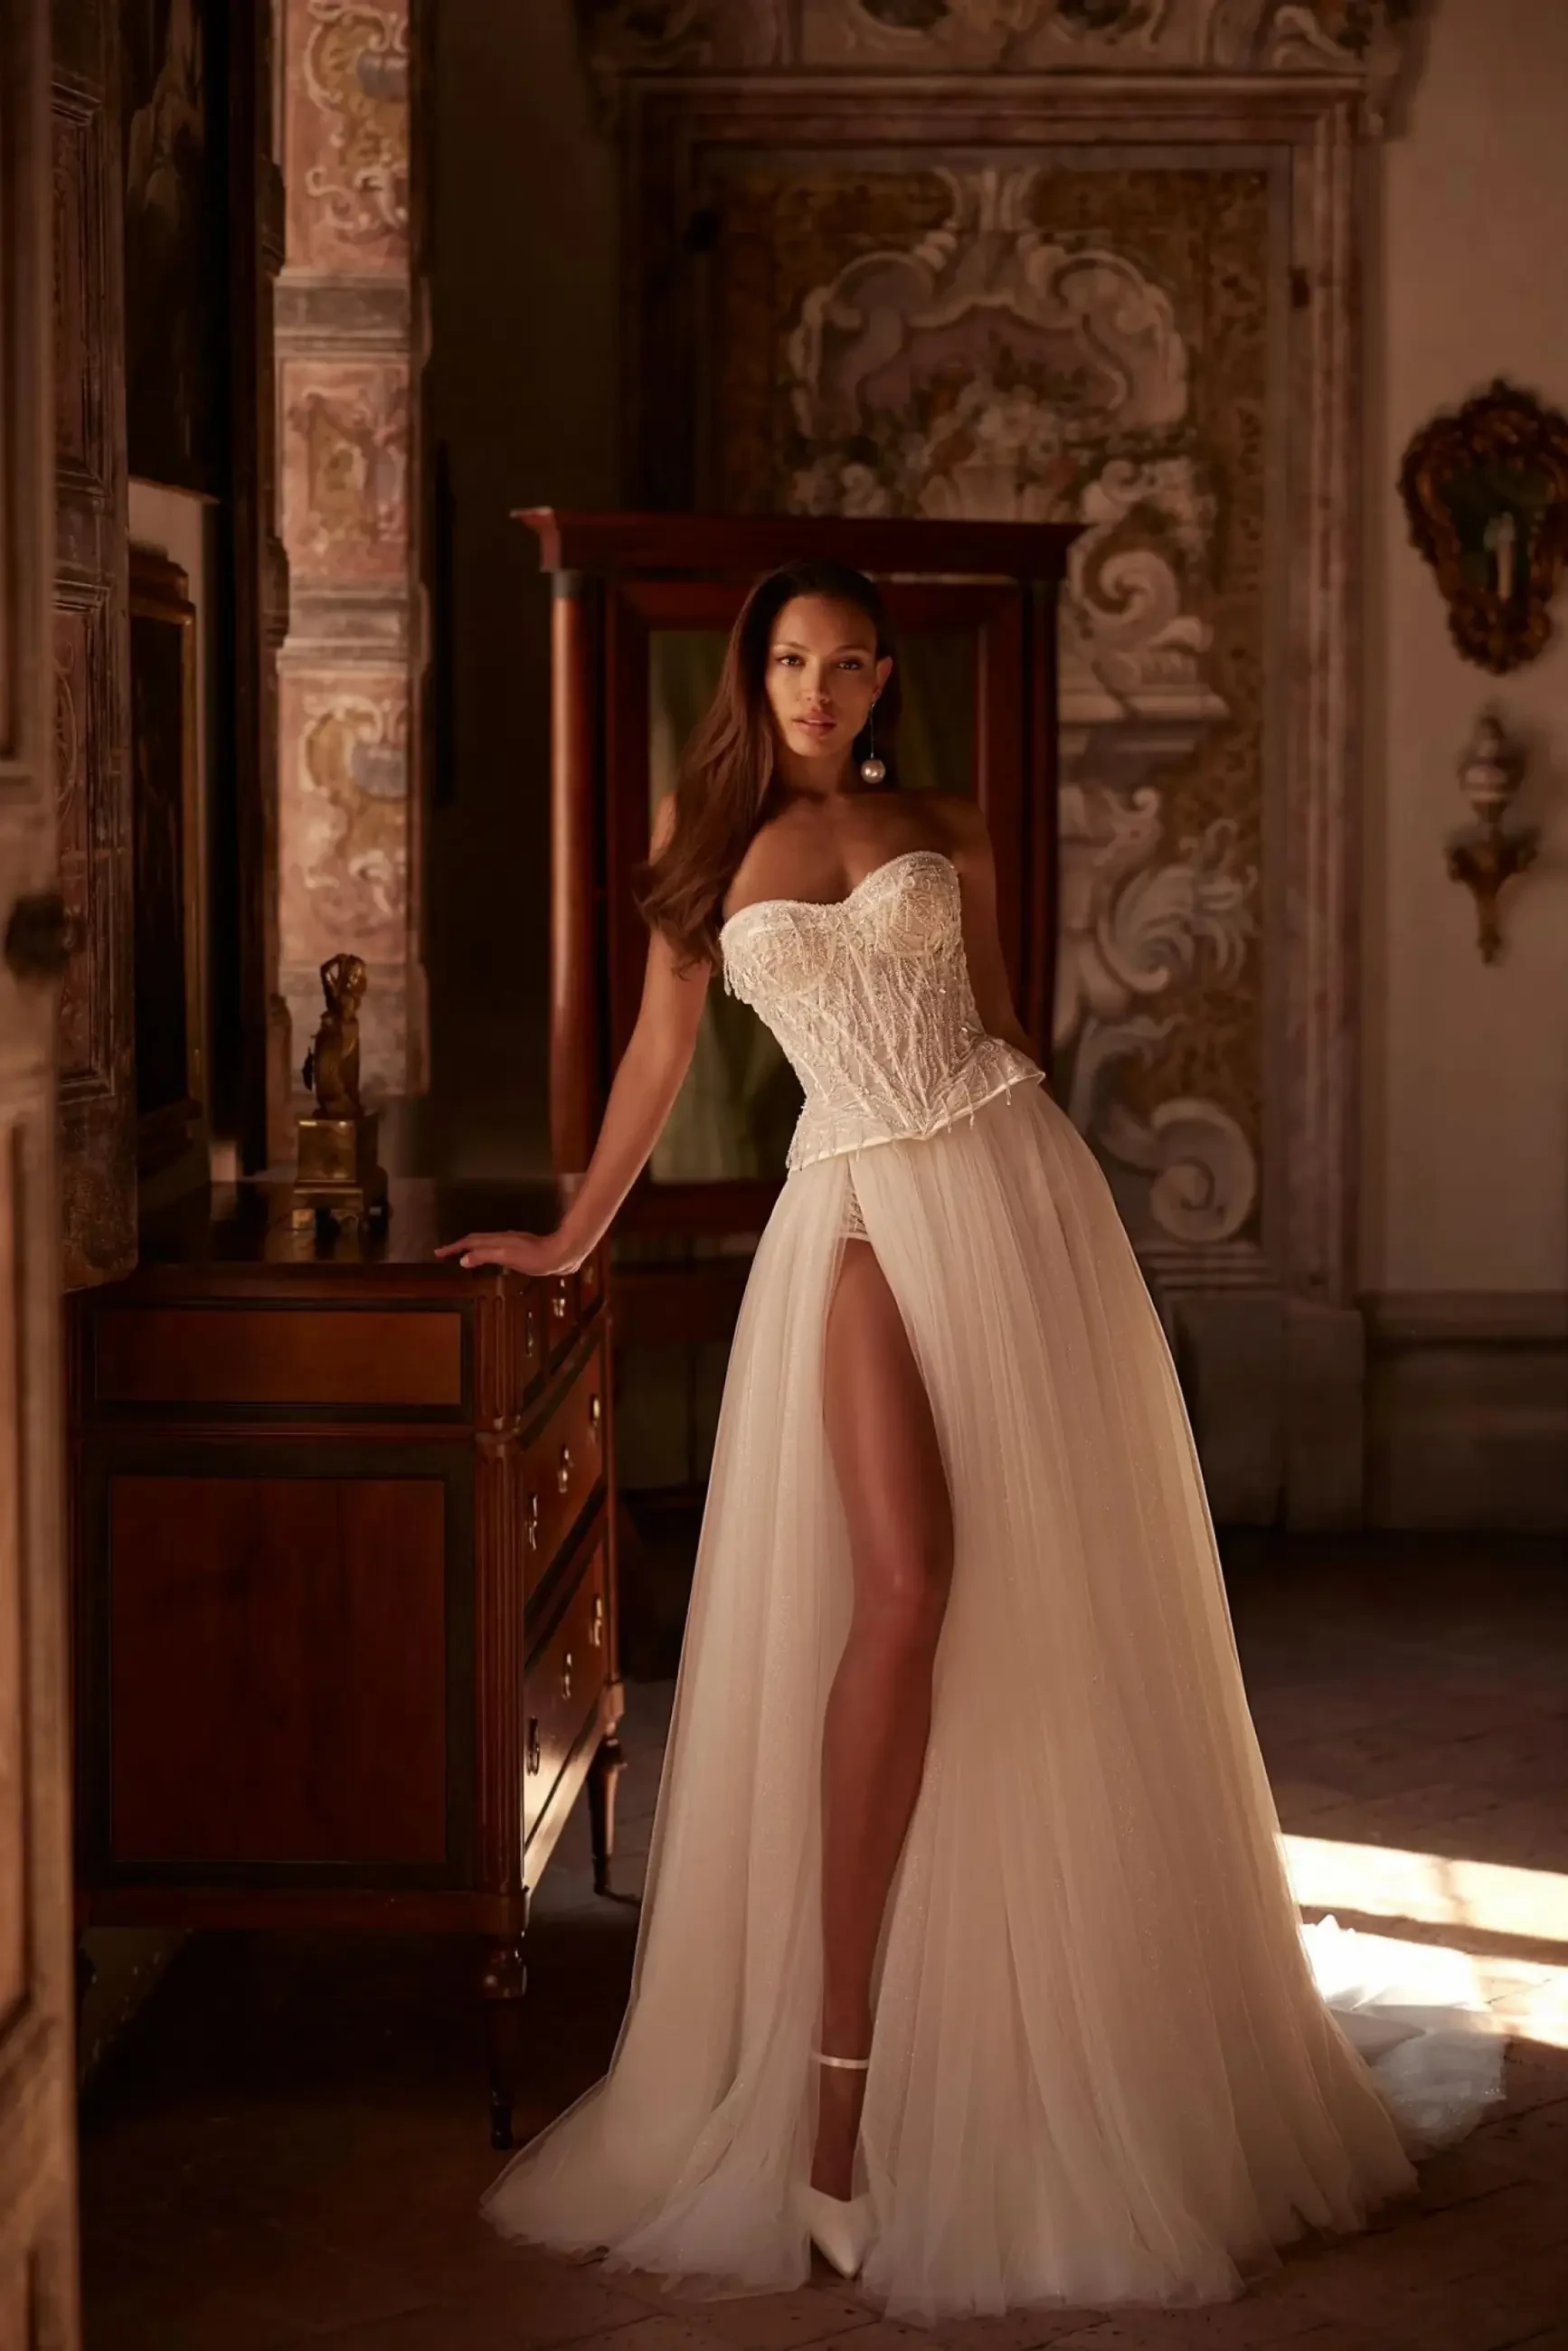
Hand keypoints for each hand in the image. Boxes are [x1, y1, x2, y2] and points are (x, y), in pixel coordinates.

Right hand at [433, 1228, 582, 1275]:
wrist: (562, 1254)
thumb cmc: (536, 1258)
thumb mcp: (508, 1257)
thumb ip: (486, 1256)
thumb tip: (463, 1259)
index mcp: (497, 1241)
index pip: (469, 1242)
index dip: (453, 1247)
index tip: (437, 1253)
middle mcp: (502, 1239)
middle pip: (475, 1240)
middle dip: (458, 1246)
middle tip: (444, 1253)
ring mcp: (512, 1243)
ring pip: (485, 1243)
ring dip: (471, 1248)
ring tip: (461, 1254)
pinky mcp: (520, 1249)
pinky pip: (494, 1248)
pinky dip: (484, 1251)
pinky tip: (489, 1257)